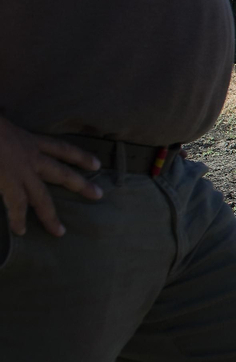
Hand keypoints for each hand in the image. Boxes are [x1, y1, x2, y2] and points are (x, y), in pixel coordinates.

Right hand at [0, 115, 102, 236]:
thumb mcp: (3, 129)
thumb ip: (10, 140)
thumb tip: (10, 151)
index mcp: (28, 141)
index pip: (60, 148)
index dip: (80, 156)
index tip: (97, 164)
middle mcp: (29, 156)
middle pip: (61, 173)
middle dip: (80, 184)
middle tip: (99, 195)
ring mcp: (20, 170)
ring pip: (41, 196)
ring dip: (50, 215)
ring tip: (60, 232)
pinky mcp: (8, 180)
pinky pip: (16, 204)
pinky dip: (18, 219)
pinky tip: (21, 231)